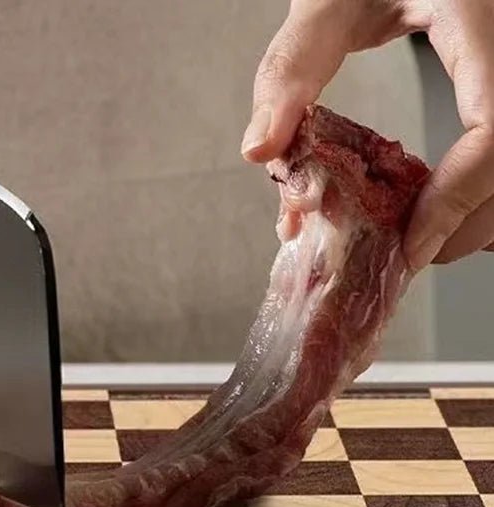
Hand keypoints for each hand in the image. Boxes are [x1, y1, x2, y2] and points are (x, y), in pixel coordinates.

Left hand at [242, 0, 493, 268]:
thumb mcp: (324, 2)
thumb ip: (290, 71)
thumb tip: (260, 150)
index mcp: (480, 17)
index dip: (456, 200)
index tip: (411, 245)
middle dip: (464, 222)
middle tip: (409, 255)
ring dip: (474, 210)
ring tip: (421, 235)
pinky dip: (478, 185)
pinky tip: (441, 199)